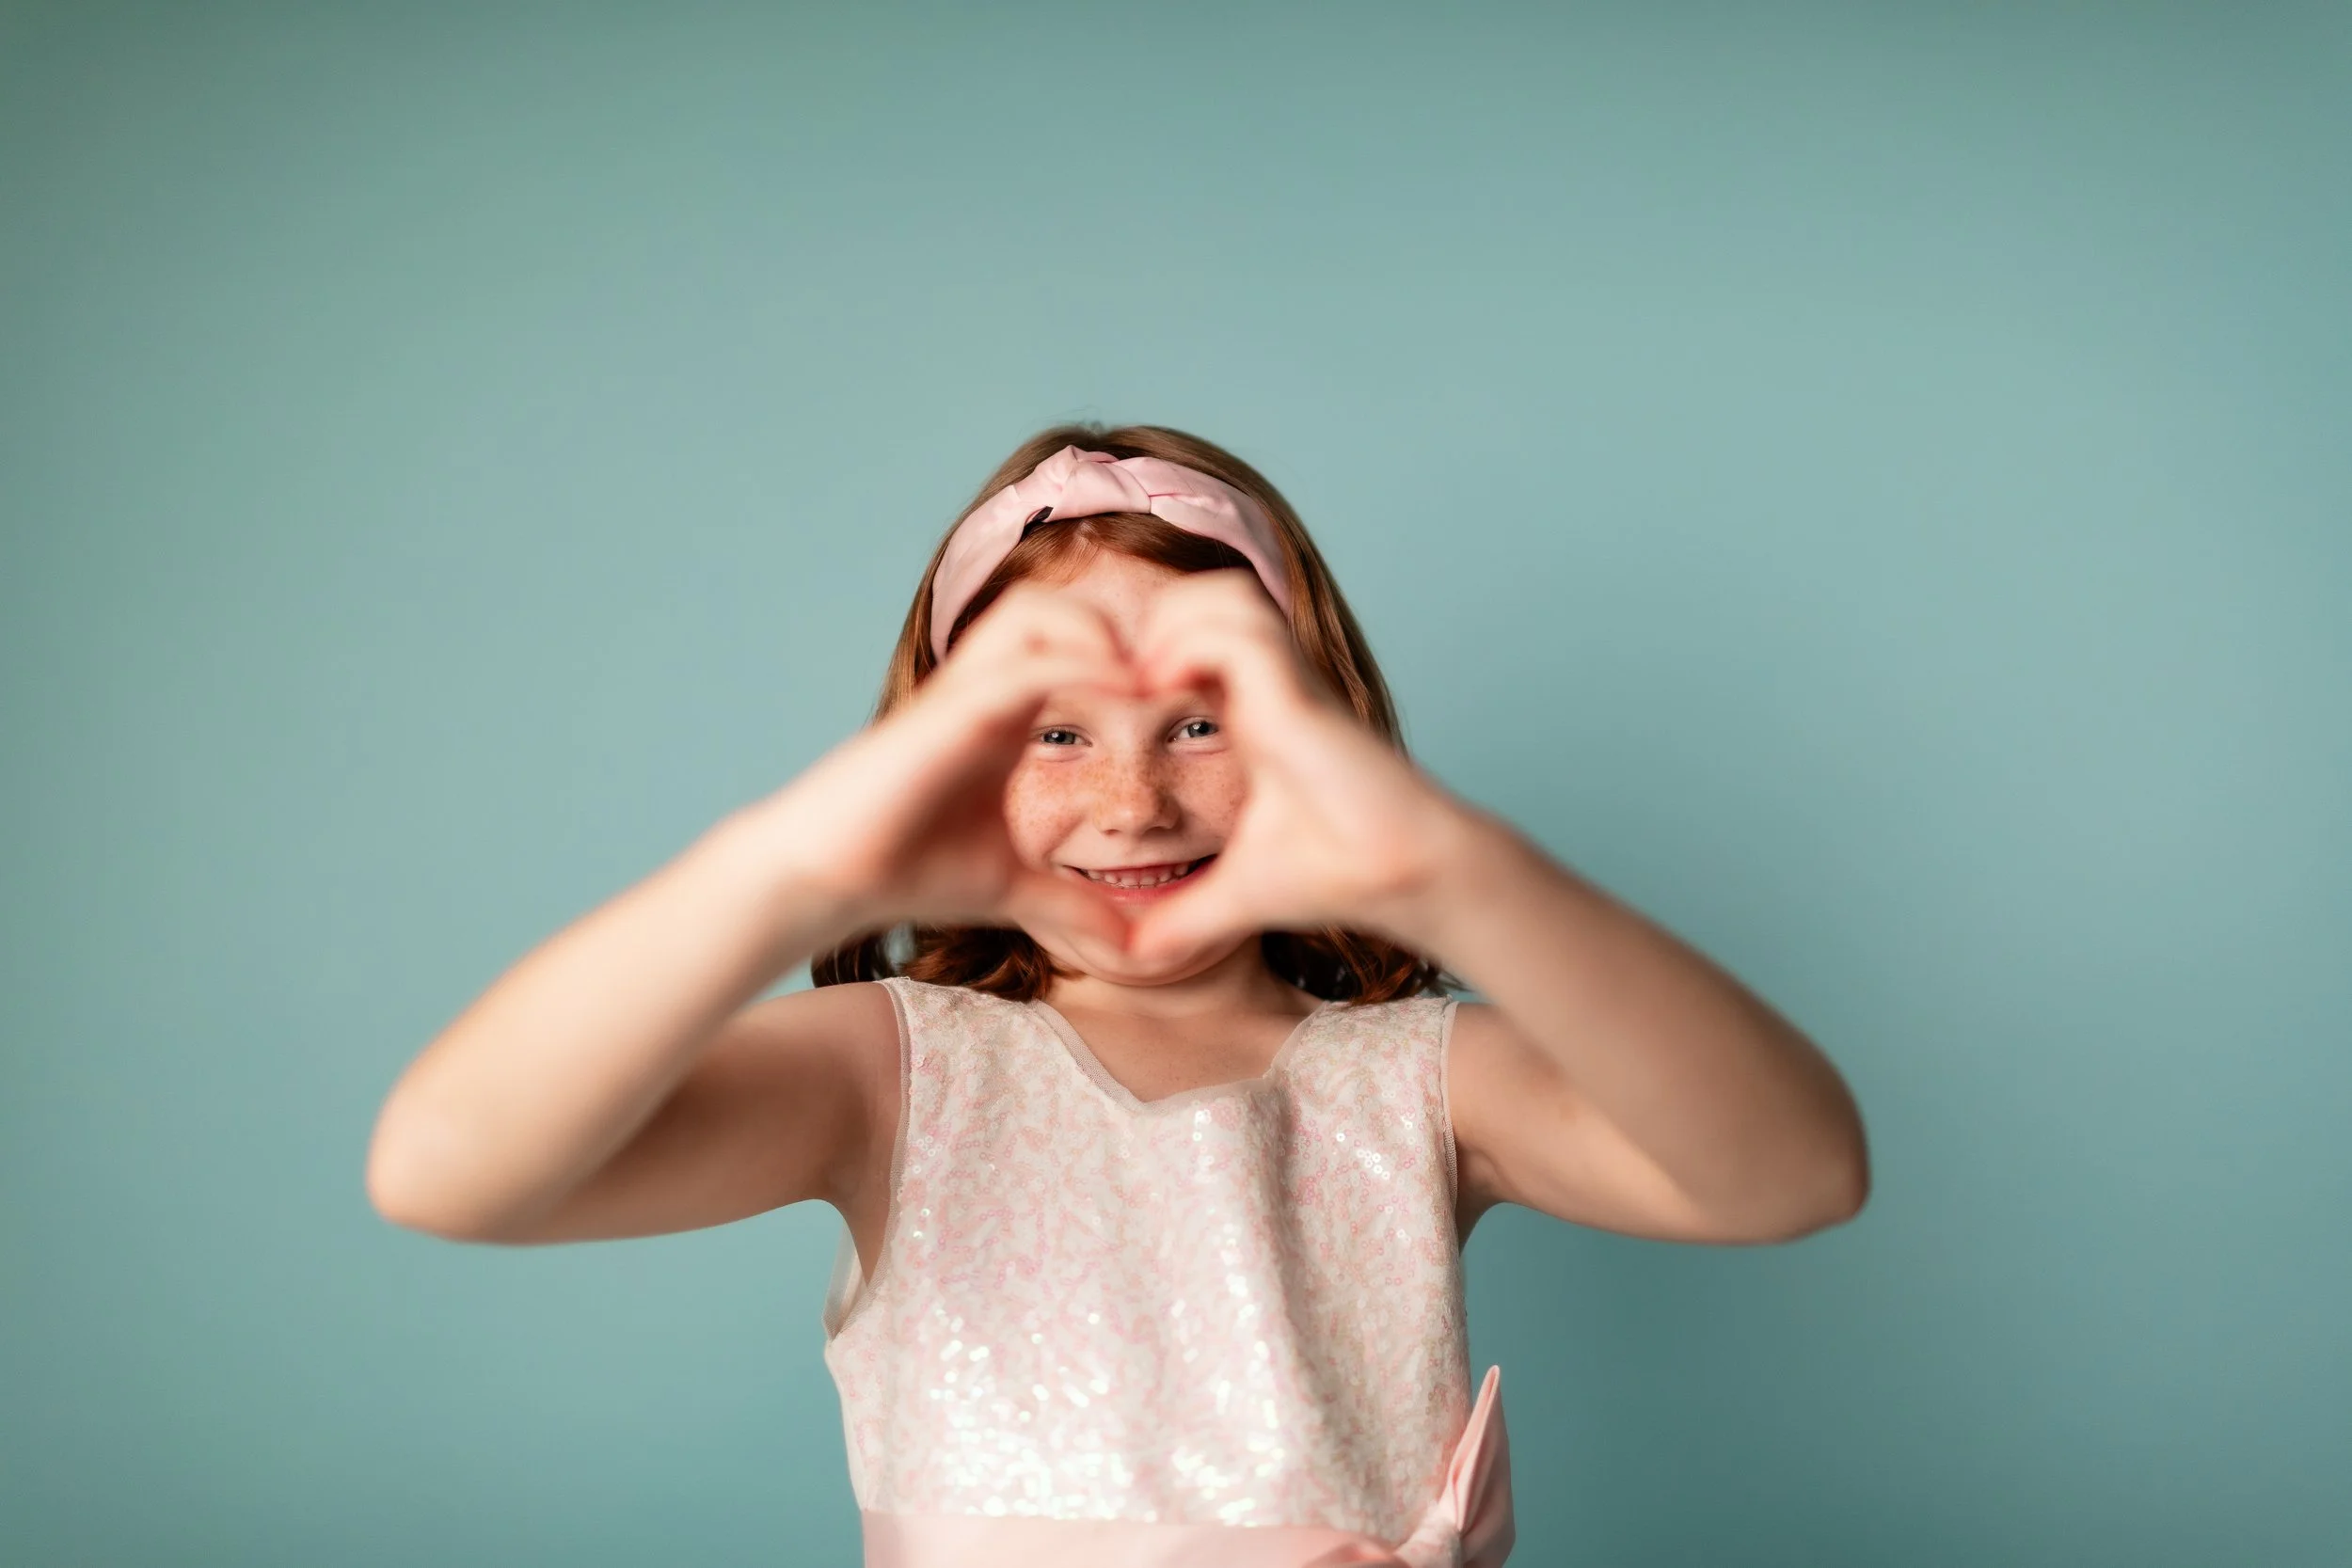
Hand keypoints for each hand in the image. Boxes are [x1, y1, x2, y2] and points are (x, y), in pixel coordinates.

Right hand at [756, 584, 1138, 949]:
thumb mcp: (1011, 888)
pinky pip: (1023, 665)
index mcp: (1003, 714)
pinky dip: (1078, 666)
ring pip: (1036, 613)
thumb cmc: (905, 870)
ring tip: (1148, 680)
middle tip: (1173, 675)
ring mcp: (963, 693)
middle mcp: (985, 690)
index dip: (1132, 658)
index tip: (1187, 699)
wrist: (827, 877)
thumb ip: (1070, 905)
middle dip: (1120, 626)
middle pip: (1057, 608)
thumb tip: (1131, 947)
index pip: (1071, 648)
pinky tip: (1125, 694)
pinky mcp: (947, 710)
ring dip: (1099, 633)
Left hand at [1120, 571, 1467, 965]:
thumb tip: (1136, 961)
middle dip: (1150, 620)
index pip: (1195, 636)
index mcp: (1255, 711)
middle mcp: (1272, 684)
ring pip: (1220, 594)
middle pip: (1205, 595)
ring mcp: (1288, 680)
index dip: (1145, 650)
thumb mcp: (1236, 897)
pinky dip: (1188, 644)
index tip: (1104, 699)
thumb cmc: (1336, 874)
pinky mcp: (1297, 693)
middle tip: (1114, 678)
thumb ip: (1186, 918)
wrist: (1402, 874)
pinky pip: (1231, 630)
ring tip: (1137, 680)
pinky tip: (1160, 689)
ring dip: (1168, 623)